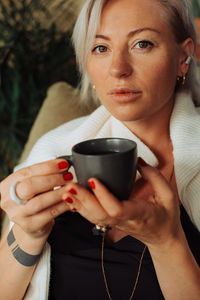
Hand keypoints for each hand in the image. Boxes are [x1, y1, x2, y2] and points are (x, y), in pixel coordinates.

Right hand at [0, 159, 72, 238]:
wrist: (32, 224)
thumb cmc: (34, 199)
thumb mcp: (35, 185)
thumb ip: (44, 175)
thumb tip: (62, 165)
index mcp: (7, 185)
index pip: (27, 172)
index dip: (47, 167)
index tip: (63, 164)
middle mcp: (9, 200)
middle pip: (30, 186)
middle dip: (52, 179)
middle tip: (68, 176)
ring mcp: (18, 215)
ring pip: (40, 201)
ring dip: (58, 192)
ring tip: (71, 187)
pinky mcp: (31, 226)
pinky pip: (50, 213)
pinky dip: (62, 205)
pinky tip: (70, 199)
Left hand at [61, 158, 181, 247]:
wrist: (162, 238)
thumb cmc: (166, 217)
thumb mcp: (168, 195)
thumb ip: (154, 177)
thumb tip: (138, 161)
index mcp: (138, 214)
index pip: (117, 208)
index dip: (103, 195)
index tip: (93, 180)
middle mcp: (124, 221)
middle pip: (99, 214)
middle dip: (83, 200)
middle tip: (70, 185)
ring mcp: (116, 224)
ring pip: (93, 218)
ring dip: (78, 204)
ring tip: (66, 190)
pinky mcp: (111, 223)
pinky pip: (93, 219)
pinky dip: (80, 210)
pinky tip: (71, 200)